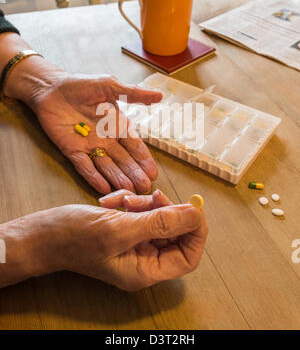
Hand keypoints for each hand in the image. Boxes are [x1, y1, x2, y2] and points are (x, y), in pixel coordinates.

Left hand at [32, 74, 161, 193]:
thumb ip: (133, 94)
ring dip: (116, 178)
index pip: (134, 146)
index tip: (153, 173)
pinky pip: (84, 166)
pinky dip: (93, 177)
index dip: (143, 159)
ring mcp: (89, 147)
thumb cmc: (81, 85)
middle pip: (123, 160)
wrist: (50, 88)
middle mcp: (106, 139)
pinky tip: (103, 188)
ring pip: (106, 166)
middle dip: (133, 174)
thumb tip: (160, 95)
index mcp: (118, 125)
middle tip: (144, 188)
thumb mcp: (110, 86)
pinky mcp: (71, 150)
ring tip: (127, 191)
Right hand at [50, 189, 207, 290]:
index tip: (192, 207)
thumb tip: (196, 214)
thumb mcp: (120, 228)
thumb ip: (160, 222)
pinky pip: (140, 212)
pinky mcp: (125, 230)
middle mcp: (143, 260)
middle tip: (152, 196)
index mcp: (145, 270)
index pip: (187, 256)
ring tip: (124, 200)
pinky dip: (130, 202)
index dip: (195, 231)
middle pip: (174, 234)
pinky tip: (111, 202)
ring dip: (144, 203)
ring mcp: (134, 245)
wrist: (44, 234)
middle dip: (164, 210)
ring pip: (157, 218)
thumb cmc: (75, 237)